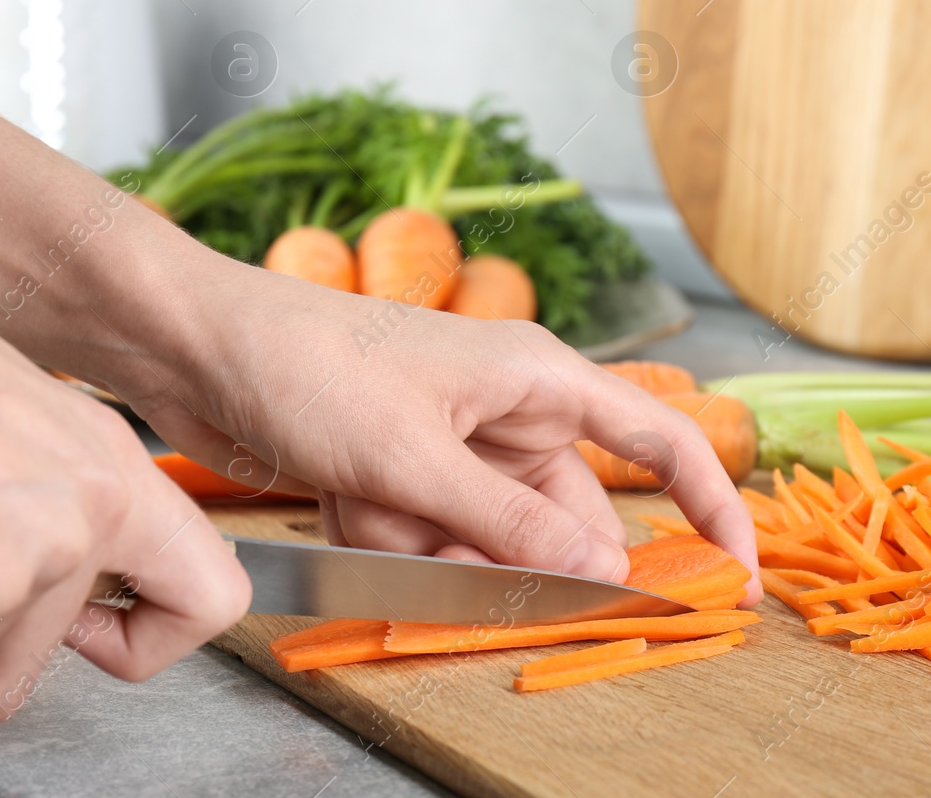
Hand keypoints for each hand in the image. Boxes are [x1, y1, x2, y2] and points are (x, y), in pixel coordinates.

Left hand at [115, 244, 760, 602]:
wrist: (196, 348)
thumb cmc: (310, 366)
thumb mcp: (415, 457)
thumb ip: (514, 524)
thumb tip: (609, 569)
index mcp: (539, 378)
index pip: (660, 442)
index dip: (711, 508)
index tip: (734, 580)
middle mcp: (507, 411)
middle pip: (556, 517)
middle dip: (502, 553)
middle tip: (449, 553)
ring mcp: (451, 443)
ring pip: (479, 539)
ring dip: (421, 542)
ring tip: (362, 497)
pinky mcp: (400, 469)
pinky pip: (423, 536)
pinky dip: (381, 534)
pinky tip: (336, 497)